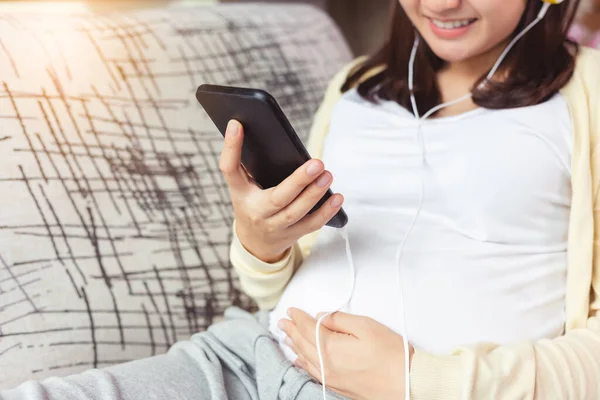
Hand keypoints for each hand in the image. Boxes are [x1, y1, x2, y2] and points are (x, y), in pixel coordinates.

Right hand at [219, 120, 343, 262]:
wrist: (254, 242)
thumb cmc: (252, 203)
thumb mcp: (244, 186)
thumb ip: (251, 164)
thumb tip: (266, 130)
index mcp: (240, 193)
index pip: (230, 169)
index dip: (231, 147)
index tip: (237, 124)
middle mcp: (256, 212)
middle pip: (277, 198)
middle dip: (298, 181)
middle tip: (317, 163)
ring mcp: (274, 226)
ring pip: (296, 213)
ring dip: (314, 194)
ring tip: (327, 175)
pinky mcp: (291, 235)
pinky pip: (311, 225)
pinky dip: (326, 212)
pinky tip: (337, 197)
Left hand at [279, 308, 413, 399]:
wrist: (408, 382)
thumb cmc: (391, 353)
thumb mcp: (366, 326)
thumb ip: (339, 319)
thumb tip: (321, 317)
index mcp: (331, 348)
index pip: (308, 329)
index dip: (298, 318)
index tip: (291, 310)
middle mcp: (327, 366)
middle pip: (303, 344)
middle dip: (291, 331)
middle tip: (282, 321)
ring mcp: (331, 379)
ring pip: (305, 360)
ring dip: (295, 346)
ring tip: (287, 336)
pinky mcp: (339, 387)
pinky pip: (313, 373)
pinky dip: (303, 363)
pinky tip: (299, 360)